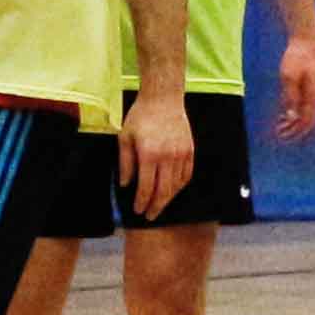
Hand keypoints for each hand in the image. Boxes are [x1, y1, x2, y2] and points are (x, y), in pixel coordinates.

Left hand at [120, 91, 196, 219]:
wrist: (163, 99)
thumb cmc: (141, 116)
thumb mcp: (125, 138)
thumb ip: (125, 163)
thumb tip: (126, 185)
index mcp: (149, 154)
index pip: (146, 187)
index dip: (142, 202)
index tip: (138, 210)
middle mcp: (167, 157)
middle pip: (163, 191)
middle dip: (156, 206)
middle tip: (150, 216)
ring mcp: (181, 154)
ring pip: (176, 185)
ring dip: (168, 198)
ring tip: (160, 205)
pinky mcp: (190, 150)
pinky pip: (186, 175)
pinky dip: (180, 186)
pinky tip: (173, 190)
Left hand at [271, 34, 314, 141]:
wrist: (305, 40)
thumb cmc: (296, 57)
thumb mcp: (288, 76)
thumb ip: (290, 96)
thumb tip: (291, 116)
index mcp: (314, 96)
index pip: (306, 121)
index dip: (294, 131)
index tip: (281, 137)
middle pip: (307, 121)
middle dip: (294, 130)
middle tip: (279, 136)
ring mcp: (314, 92)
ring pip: (305, 114)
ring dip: (293, 123)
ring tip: (279, 128)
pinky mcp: (310, 87)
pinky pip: (303, 106)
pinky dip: (294, 113)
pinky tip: (283, 116)